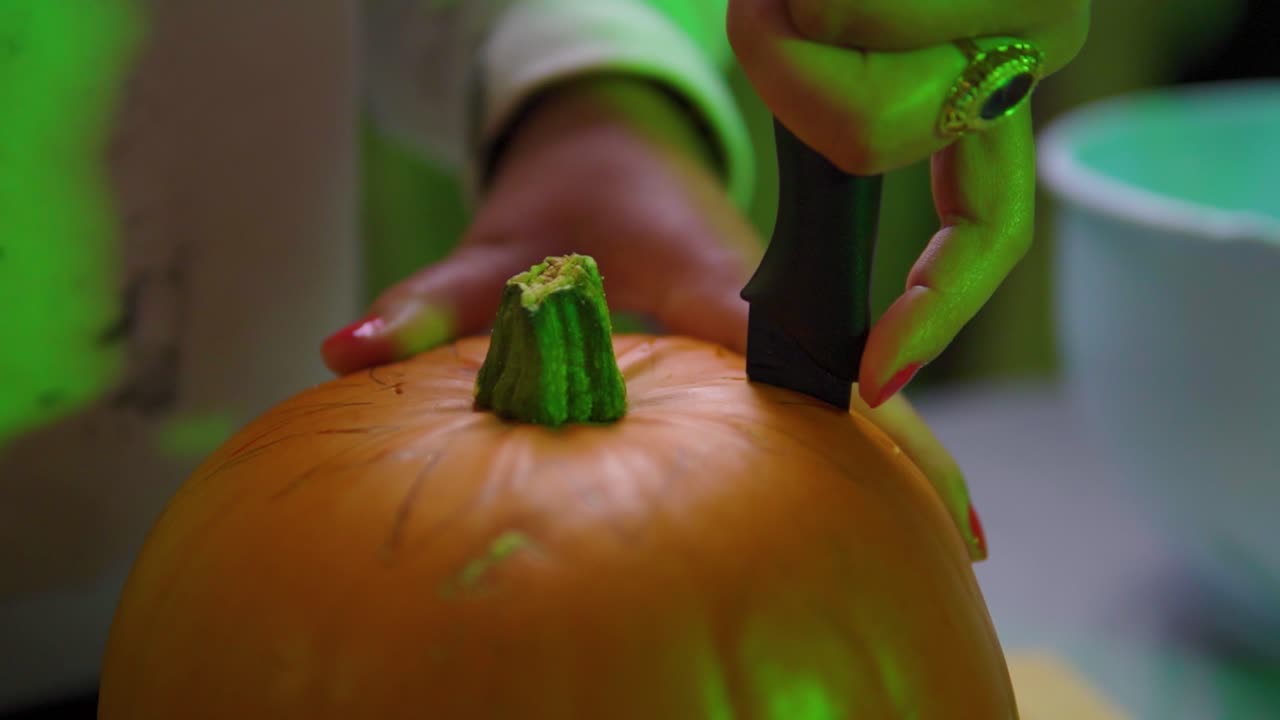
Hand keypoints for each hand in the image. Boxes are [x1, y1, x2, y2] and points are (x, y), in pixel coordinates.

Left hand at [322, 75, 986, 559]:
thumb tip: (344, 351)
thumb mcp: (491, 249)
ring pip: (850, 384)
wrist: (613, 142)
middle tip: (960, 543)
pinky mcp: (770, 329)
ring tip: (949, 542)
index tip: (905, 476)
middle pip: (847, 378)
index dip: (850, 411)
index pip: (787, 349)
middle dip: (908, 452)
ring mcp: (774, 313)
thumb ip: (427, 305)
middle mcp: (757, 294)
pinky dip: (864, 438)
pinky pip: (824, 388)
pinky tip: (889, 500)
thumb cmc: (561, 197)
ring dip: (900, 450)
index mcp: (703, 274)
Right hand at [727, 0, 1088, 407]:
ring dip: (786, 28)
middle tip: (784, 0)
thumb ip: (834, 121)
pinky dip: (797, 7)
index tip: (874, 376)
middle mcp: (1020, 54)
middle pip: (878, 144)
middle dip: (794, 80)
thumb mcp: (802, 44)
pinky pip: (864, 36)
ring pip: (866, 91)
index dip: (935, 307)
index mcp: (977, 100)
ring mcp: (1028, 13)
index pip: (988, 228)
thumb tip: (843, 213)